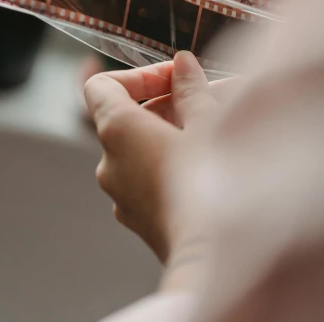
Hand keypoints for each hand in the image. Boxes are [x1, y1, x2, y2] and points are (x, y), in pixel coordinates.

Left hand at [84, 51, 224, 264]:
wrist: (215, 259)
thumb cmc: (211, 184)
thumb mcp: (207, 123)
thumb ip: (190, 89)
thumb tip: (182, 64)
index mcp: (117, 131)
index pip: (102, 86)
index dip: (137, 74)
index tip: (173, 77)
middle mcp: (109, 162)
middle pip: (129, 115)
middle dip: (172, 101)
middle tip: (213, 96)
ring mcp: (121, 193)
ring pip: (144, 146)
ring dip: (177, 129)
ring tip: (221, 126)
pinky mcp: (139, 217)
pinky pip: (150, 174)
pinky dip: (173, 159)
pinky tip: (212, 159)